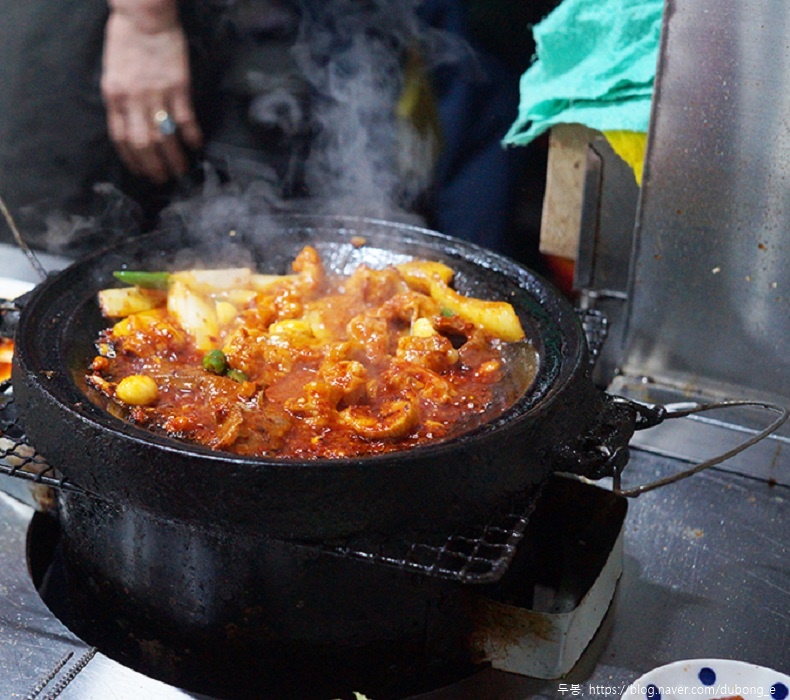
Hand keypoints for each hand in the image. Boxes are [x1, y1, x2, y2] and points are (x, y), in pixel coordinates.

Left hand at [101, 7, 202, 183]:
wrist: (144, 15)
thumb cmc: (127, 39)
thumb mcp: (114, 72)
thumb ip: (121, 98)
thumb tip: (131, 123)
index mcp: (114, 96)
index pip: (120, 138)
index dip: (131, 160)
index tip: (141, 172)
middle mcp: (133, 99)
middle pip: (143, 143)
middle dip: (153, 167)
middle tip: (164, 180)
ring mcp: (156, 94)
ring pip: (164, 136)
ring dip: (174, 158)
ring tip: (182, 170)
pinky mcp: (177, 86)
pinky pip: (185, 119)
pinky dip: (191, 135)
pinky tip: (197, 144)